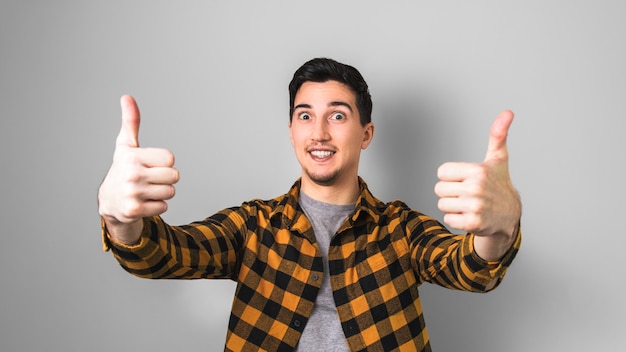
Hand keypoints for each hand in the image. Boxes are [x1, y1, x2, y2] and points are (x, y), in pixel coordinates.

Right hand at [98, 95, 178, 242]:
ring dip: (162, 193)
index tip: (150, 164)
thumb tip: (127, 97)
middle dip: (166, 178)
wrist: (109, 201)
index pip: (170, 159)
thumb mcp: (126, 146)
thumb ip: (131, 122)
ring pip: (170, 192)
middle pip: (174, 176)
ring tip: (146, 190)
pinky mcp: (134, 210)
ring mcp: (132, 193)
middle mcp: (131, 174)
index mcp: (131, 156)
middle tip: (150, 179)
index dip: (164, 162)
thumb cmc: (123, 169)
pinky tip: (143, 202)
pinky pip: (163, 207)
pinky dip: (157, 206)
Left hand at [434, 110, 520, 245]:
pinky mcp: (473, 223)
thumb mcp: (498, 159)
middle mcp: (477, 188)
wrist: (510, 216)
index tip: (466, 179)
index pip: (441, 172)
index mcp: (478, 171)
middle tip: (468, 194)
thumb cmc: (499, 184)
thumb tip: (508, 112)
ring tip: (469, 204)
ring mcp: (475, 207)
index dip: (451, 176)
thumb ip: (498, 135)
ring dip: (452, 206)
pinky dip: (456, 219)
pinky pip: (448, 219)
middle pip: (439, 189)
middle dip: (450, 192)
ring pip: (442, 204)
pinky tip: (470, 216)